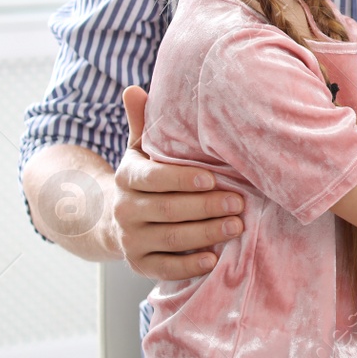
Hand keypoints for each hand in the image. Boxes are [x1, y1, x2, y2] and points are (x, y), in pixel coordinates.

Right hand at [113, 85, 244, 278]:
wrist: (116, 218)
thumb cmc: (146, 177)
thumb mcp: (140, 150)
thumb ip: (143, 123)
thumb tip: (134, 89)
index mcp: (127, 177)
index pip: (152, 178)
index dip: (181, 179)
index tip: (213, 178)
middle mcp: (125, 209)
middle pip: (168, 209)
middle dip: (206, 207)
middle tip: (239, 202)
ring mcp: (130, 239)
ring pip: (171, 238)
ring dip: (206, 233)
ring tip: (237, 226)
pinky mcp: (139, 265)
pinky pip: (165, 268)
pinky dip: (189, 266)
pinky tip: (213, 259)